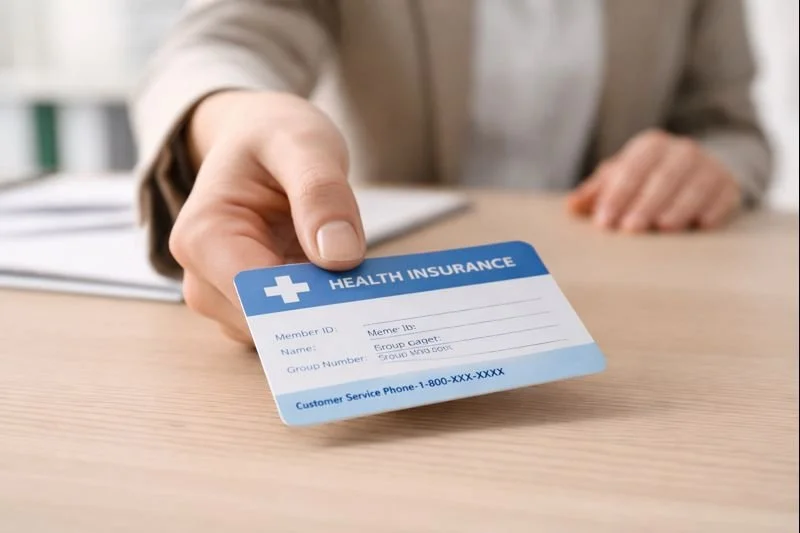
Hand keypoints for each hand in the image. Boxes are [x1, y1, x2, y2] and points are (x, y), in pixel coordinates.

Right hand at [169, 90, 365, 343]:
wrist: (258, 136)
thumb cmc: (271, 135)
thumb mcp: (303, 144)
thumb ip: (321, 194)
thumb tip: (339, 256)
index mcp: (203, 237)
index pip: (255, 296)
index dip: (307, 307)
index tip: (358, 307)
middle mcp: (204, 278)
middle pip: (267, 323)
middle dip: (321, 314)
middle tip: (374, 300)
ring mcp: (226, 297)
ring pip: (282, 332)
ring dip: (325, 315)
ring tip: (364, 290)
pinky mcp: (253, 303)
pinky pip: (291, 323)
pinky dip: (323, 311)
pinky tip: (350, 291)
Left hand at [567, 130, 742, 231]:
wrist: (697, 171)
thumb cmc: (648, 179)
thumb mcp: (621, 178)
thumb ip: (596, 192)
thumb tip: (571, 207)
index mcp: (650, 146)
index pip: (631, 169)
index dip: (616, 195)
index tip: (603, 222)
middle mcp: (681, 151)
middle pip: (662, 177)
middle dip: (645, 203)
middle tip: (629, 229)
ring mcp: (708, 167)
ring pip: (694, 185)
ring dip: (679, 207)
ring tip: (663, 228)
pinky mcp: (729, 185)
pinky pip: (723, 196)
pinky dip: (713, 210)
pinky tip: (701, 226)